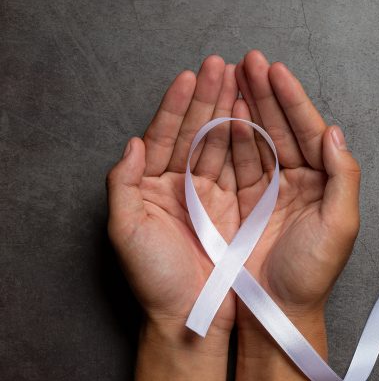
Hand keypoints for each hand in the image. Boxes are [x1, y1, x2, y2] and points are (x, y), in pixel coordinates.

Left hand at [107, 55, 243, 380]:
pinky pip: (242, 167)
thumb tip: (131, 143)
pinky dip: (248, 141)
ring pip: (221, 143)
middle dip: (209, 97)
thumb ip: (121, 185)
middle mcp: (181, 185)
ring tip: (241, 78)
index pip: (164, 135)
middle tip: (223, 64)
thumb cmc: (157, 280)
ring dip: (231, 111)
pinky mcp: (237, 206)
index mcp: (151, 187)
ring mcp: (211, 194)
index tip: (191, 76)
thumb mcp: (125, 233)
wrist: (193, 315)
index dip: (177, 105)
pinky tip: (254, 115)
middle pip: (196, 132)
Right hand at [231, 50, 360, 380]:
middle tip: (249, 60)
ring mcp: (268, 188)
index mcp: (323, 182)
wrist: (276, 310)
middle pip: (280, 127)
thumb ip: (344, 176)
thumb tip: (335, 131)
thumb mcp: (340, 226)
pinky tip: (223, 111)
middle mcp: (297, 179)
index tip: (276, 70)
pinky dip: (229, 134)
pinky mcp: (242, 200)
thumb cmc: (311, 273)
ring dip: (246, 105)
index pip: (308, 131)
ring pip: (256, 137)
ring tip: (232, 75)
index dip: (292, 100)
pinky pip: (236, 160)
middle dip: (266, 92)